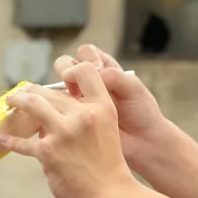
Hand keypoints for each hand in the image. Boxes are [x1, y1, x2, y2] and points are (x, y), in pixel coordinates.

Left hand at [0, 62, 141, 197]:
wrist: (110, 193)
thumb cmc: (107, 163)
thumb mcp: (106, 129)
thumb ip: (84, 115)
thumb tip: (54, 110)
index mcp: (102, 107)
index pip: (85, 71)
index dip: (69, 70)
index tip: (57, 78)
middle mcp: (83, 115)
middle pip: (50, 91)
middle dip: (33, 91)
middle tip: (23, 93)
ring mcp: (64, 132)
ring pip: (32, 105)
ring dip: (18, 101)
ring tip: (11, 102)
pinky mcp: (48, 151)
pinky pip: (23, 142)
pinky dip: (10, 141)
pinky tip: (2, 140)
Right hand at [52, 45, 167, 171]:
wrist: (143, 143)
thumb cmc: (143, 114)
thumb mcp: (134, 89)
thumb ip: (113, 75)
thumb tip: (92, 71)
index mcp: (104, 70)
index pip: (85, 53)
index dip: (87, 59)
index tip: (97, 72)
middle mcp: (88, 83)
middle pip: (64, 65)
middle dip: (66, 71)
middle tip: (78, 89)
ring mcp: (77, 101)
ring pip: (56, 86)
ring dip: (58, 91)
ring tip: (71, 103)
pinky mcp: (70, 118)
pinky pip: (55, 108)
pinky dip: (54, 109)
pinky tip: (64, 116)